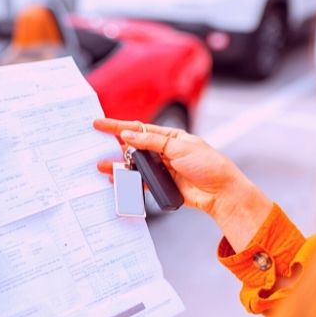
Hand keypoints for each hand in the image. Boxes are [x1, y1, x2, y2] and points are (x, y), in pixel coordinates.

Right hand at [93, 118, 271, 251]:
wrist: (221, 193)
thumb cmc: (208, 165)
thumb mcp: (180, 148)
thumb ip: (152, 142)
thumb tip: (129, 135)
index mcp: (169, 137)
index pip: (138, 129)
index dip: (117, 126)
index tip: (99, 124)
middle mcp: (163, 151)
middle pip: (132, 146)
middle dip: (113, 146)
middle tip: (94, 145)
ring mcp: (161, 168)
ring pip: (133, 165)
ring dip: (118, 165)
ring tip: (102, 166)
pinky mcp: (161, 184)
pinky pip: (139, 181)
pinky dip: (127, 181)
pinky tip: (117, 180)